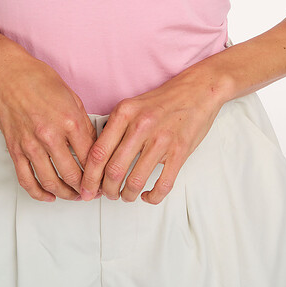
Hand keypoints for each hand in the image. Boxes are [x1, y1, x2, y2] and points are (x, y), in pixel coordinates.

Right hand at [0, 42, 97, 202]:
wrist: (8, 74)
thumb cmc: (40, 80)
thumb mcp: (73, 97)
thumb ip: (84, 124)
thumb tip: (94, 146)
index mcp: (70, 121)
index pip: (91, 157)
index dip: (101, 172)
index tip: (105, 177)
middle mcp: (51, 136)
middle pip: (73, 174)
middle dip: (87, 189)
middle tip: (93, 192)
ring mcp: (31, 144)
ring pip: (51, 182)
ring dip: (66, 194)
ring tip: (75, 196)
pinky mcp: (15, 149)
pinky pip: (26, 179)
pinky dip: (38, 193)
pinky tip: (48, 196)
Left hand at [79, 60, 231, 204]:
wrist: (199, 90)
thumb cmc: (165, 99)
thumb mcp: (133, 104)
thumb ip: (115, 127)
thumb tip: (96, 157)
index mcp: (125, 113)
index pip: (98, 153)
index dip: (89, 177)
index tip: (86, 188)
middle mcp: (141, 126)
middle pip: (113, 171)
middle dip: (106, 190)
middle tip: (106, 194)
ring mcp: (162, 139)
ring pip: (135, 181)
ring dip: (127, 195)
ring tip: (126, 195)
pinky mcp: (180, 151)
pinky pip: (163, 184)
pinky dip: (152, 197)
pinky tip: (148, 195)